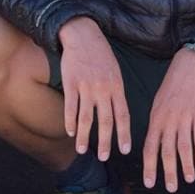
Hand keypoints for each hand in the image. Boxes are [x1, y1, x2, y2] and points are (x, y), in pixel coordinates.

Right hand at [57, 17, 130, 161]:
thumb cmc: (101, 56)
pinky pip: (70, 107)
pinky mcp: (71, 83)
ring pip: (85, 118)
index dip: (124, 134)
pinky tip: (69, 132)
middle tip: (103, 157)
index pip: (123, 115)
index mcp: (117, 87)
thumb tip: (118, 115)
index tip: (125, 150)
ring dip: (83, 136)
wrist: (84, 36)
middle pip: (105, 121)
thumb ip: (116, 94)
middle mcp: (103, 90)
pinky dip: (69, 121)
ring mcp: (86, 87)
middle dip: (105, 142)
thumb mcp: (116, 73)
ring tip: (81, 150)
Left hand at [143, 47, 194, 192]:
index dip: (149, 167)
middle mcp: (168, 121)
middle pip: (167, 151)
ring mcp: (184, 117)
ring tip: (188, 179)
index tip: (150, 183)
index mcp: (155, 120)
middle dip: (168, 172)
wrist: (188, 67)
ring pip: (184, 146)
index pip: (149, 148)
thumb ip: (157, 125)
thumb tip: (154, 146)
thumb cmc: (172, 87)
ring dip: (186, 165)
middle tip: (171, 188)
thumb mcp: (158, 105)